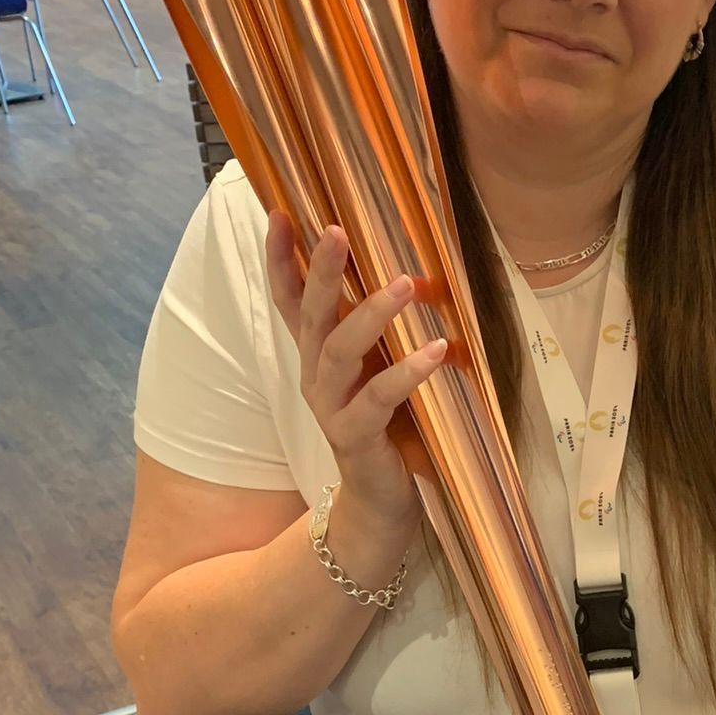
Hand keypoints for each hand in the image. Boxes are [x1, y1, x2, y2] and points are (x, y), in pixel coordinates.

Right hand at [266, 212, 445, 533]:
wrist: (380, 501)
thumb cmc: (386, 426)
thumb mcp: (376, 369)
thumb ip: (376, 330)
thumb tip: (401, 267)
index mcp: (317, 356)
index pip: (289, 300)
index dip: (280, 259)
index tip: (279, 213)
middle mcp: (316, 377)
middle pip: (311, 316)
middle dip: (319, 271)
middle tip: (333, 230)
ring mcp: (332, 407)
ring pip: (340, 351)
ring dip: (371, 314)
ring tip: (405, 284)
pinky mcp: (356, 436)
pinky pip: (379, 398)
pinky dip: (407, 372)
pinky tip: (436, 349)